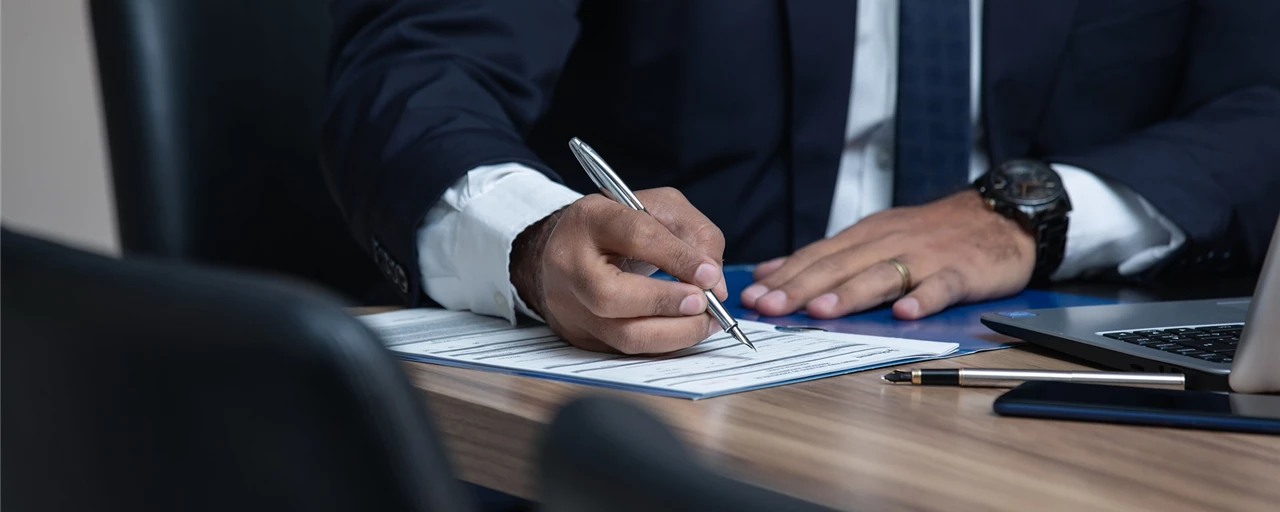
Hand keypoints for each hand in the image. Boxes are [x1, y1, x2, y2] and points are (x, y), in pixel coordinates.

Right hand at [511, 187, 727, 353]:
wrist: (571, 249)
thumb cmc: (621, 227)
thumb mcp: (660, 209)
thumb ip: (695, 235)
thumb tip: (715, 284)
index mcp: (589, 220)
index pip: (635, 236)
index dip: (677, 257)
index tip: (710, 275)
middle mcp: (569, 264)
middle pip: (611, 295)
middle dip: (666, 303)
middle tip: (703, 304)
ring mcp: (569, 306)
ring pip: (621, 334)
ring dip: (673, 334)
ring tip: (704, 322)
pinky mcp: (580, 335)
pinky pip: (627, 350)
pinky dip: (664, 344)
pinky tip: (684, 331)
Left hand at [741, 190, 1034, 319]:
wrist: (999, 215)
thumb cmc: (932, 233)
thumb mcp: (874, 236)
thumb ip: (826, 256)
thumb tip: (771, 272)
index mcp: (865, 236)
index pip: (817, 256)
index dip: (785, 276)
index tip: (753, 296)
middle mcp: (889, 242)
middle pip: (840, 266)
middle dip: (802, 287)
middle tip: (771, 307)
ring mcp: (925, 256)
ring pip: (882, 274)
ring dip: (850, 293)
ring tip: (822, 310)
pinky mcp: (961, 270)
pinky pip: (941, 285)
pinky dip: (924, 298)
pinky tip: (906, 313)